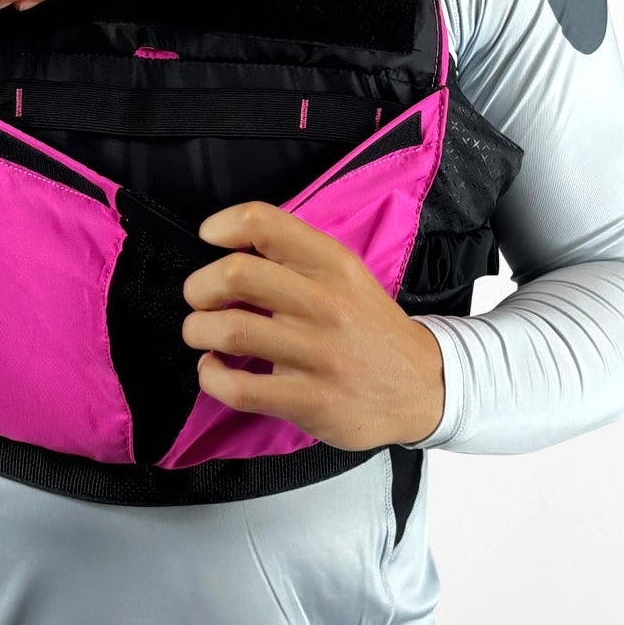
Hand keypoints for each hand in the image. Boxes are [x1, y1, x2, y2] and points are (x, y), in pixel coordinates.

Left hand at [181, 201, 445, 452]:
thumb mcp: (347, 276)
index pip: (265, 223)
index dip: (224, 225)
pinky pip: (239, 388)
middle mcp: (327, 304)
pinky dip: (211, 377)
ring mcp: (319, 355)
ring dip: (198, 330)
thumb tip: (228, 247)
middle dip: (199, 286)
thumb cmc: (370, 327)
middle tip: (198, 298)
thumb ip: (296, 258)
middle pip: (236, 275)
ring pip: (231, 331)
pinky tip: (215, 370)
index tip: (209, 238)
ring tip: (202, 334)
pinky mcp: (311, 401)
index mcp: (333, 265)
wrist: (425, 387)